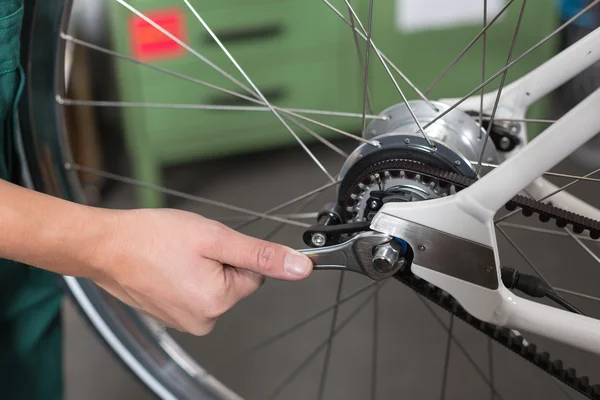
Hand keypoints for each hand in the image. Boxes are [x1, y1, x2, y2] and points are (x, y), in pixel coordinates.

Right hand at [89, 208, 312, 334]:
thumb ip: (262, 255)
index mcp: (217, 302)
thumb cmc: (151, 238)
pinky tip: (166, 264)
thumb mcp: (215, 238)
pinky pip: (194, 289)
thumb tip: (300, 268)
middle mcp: (203, 320)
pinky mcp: (171, 315)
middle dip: (217, 260)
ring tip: (174, 255)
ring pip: (213, 284)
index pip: (254, 274)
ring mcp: (184, 320)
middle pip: (234, 281)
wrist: (104, 244)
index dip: (234, 253)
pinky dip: (185, 274)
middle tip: (189, 248)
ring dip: (200, 266)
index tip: (210, 245)